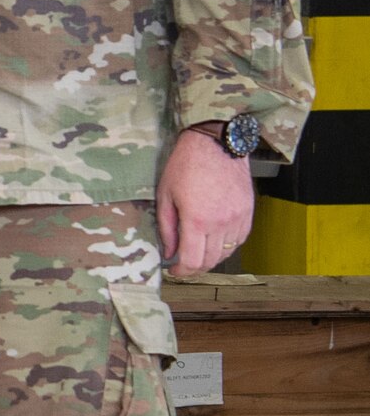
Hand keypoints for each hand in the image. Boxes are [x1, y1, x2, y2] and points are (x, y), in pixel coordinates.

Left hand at [157, 130, 255, 272]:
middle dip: (195, 267)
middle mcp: (221, 223)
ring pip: (227, 252)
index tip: (174, 271)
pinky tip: (215, 239)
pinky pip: (240, 239)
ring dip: (211, 257)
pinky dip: (227, 245)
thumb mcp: (166, 196)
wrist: (215, 144)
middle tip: (183, 263)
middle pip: (211, 261)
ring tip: (198, 250)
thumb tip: (169, 253)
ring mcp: (238, 218)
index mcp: (197, 220)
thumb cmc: (185, 165)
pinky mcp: (249, 212)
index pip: (193, 261)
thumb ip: (167, 228)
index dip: (182, 272)